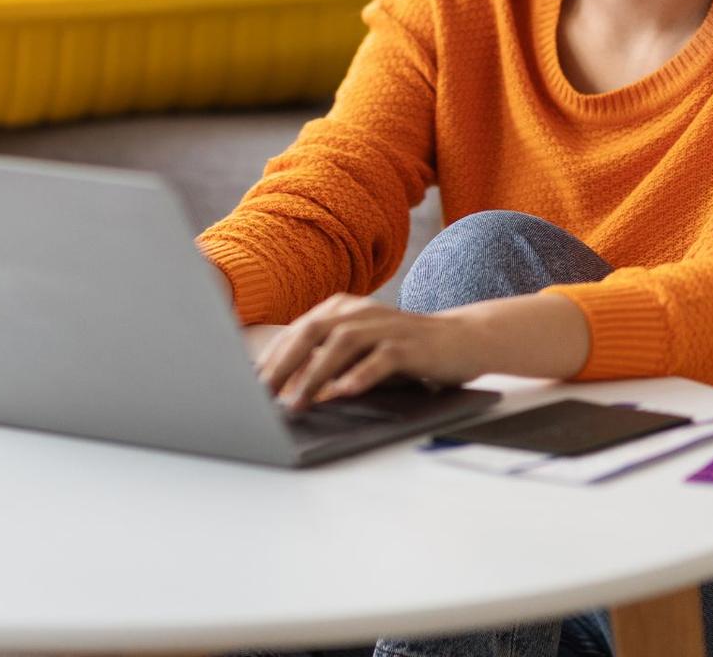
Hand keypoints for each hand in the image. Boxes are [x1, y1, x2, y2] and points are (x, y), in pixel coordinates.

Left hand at [254, 292, 487, 410]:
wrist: (462, 340)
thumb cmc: (404, 350)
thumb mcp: (360, 351)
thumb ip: (326, 360)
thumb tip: (284, 386)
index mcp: (343, 309)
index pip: (298, 331)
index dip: (272, 357)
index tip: (250, 384)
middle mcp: (360, 312)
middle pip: (312, 332)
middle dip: (283, 364)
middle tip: (261, 393)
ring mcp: (385, 326)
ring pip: (341, 344)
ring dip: (315, 374)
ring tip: (297, 402)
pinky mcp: (409, 345)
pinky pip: (380, 359)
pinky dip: (359, 375)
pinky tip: (341, 393)